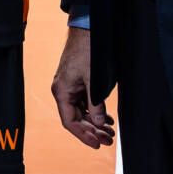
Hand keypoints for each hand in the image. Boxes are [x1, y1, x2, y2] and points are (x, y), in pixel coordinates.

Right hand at [52, 27, 113, 149]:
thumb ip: (96, 103)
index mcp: (61, 91)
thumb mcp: (94, 80)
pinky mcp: (77, 82)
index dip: (84, 135)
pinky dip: (95, 112)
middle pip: (76, 119)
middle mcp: (63, 91)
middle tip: (109, 140)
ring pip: (81, 112)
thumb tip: (99, 124)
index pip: (70, 122)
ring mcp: (70, 86)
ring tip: (110, 132)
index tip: (98, 144)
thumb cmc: (88, 51)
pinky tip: (107, 119)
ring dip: (95, 123)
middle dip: (93, 131)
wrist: (88, 29)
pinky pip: (85, 102)